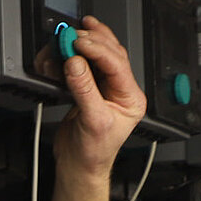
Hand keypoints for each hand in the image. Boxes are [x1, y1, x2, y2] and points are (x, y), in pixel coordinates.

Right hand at [52, 16, 145, 180]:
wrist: (79, 166)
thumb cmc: (94, 152)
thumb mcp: (92, 120)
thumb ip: (84, 89)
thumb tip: (75, 63)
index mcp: (131, 98)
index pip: (117, 64)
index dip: (97, 49)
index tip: (79, 42)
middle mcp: (120, 91)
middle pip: (111, 54)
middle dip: (93, 40)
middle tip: (74, 35)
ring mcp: (105, 89)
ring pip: (99, 56)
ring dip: (86, 43)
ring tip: (73, 34)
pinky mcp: (89, 89)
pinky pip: (85, 65)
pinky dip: (75, 55)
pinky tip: (69, 48)